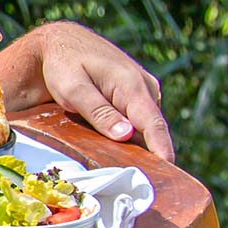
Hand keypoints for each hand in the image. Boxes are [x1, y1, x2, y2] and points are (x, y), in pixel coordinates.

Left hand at [33, 24, 173, 160]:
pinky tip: (120, 152)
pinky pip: (138, 120)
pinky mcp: (135, 94)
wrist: (58, 42)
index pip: (154, 125)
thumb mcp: (74, 89)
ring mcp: (143, 90)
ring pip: (146, 126)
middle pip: (153, 130)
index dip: (162, 151)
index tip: (168, 173)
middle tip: (143, 184)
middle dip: (150, 155)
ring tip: (129, 172)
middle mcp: (145, 88)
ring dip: (138, 146)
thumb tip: (127, 136)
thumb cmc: (63, 64)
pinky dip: (131, 135)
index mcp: (132, 86)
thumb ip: (100, 113)